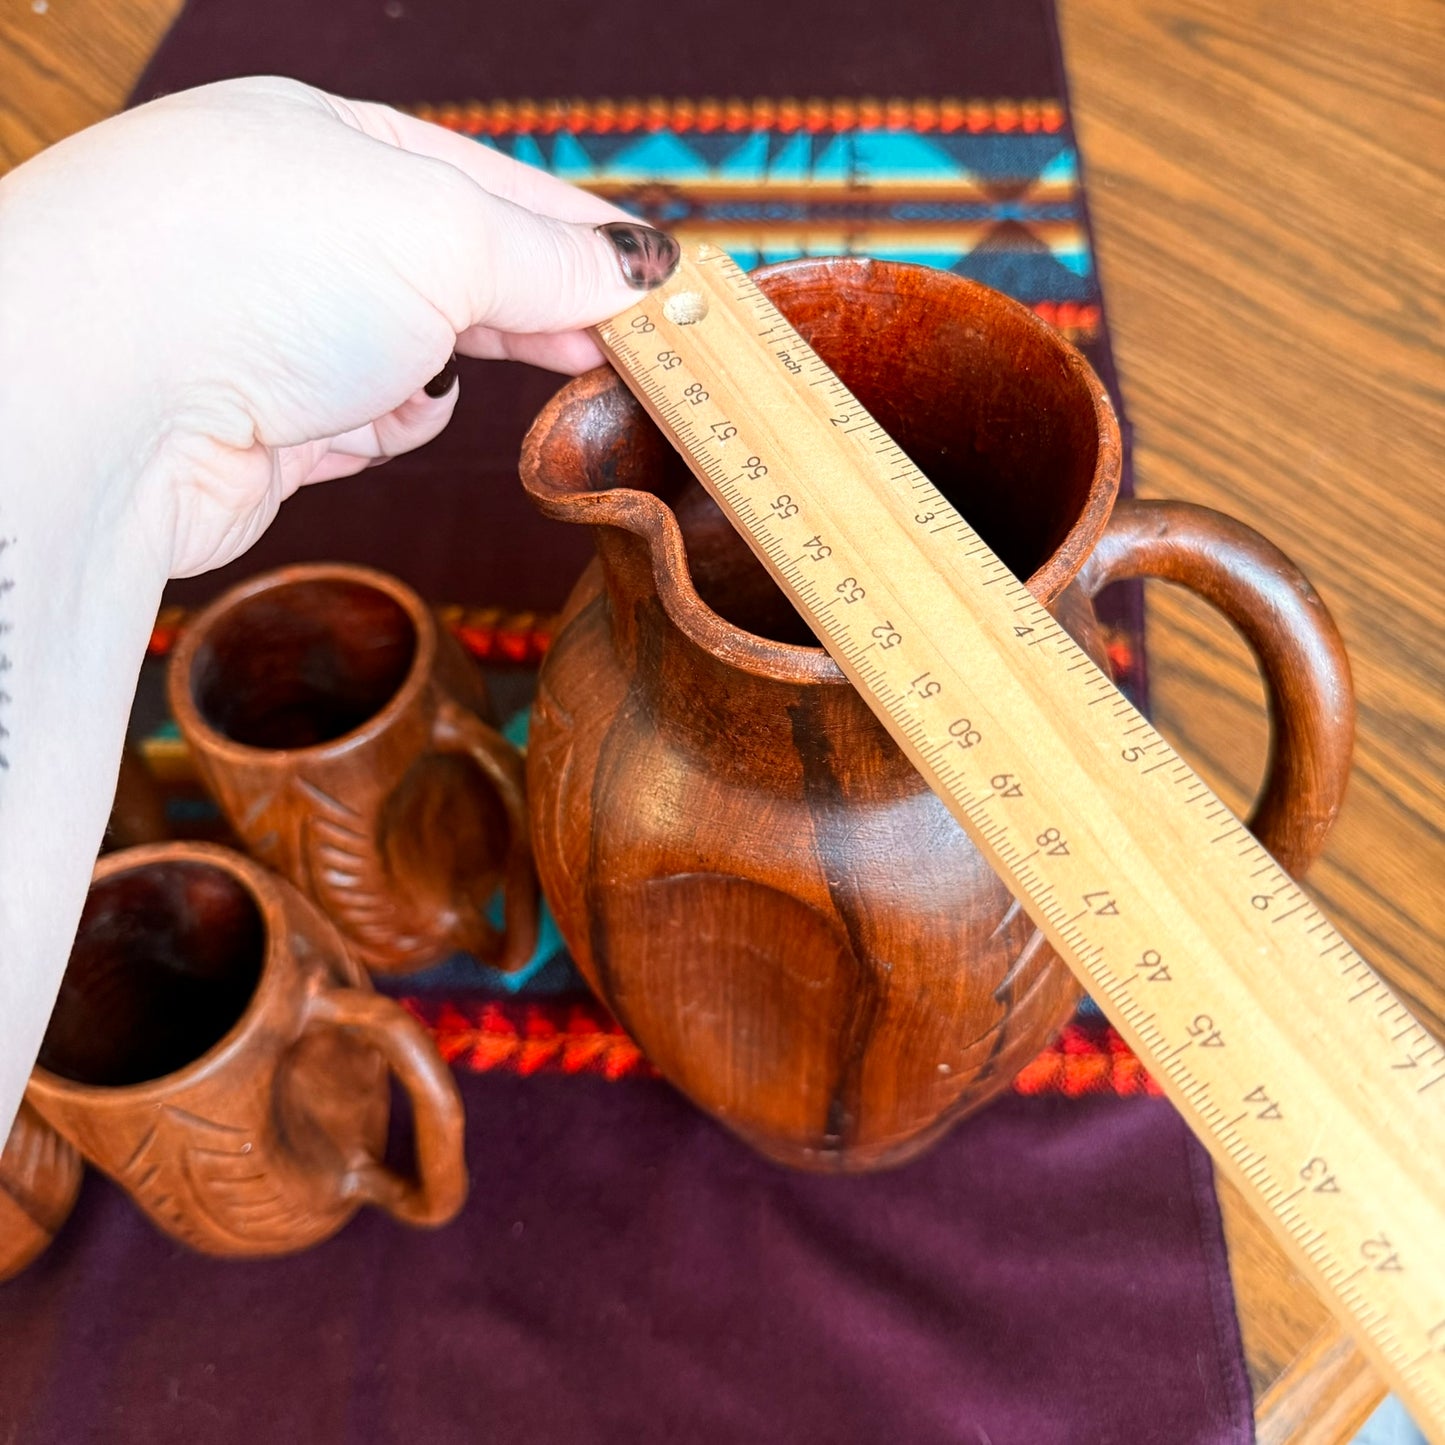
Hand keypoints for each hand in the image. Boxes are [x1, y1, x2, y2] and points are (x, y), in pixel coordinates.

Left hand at [0, 75, 677, 576]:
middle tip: (624, 350)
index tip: (659, 282)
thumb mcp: (442, 235)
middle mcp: (296, 230)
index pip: (491, 187)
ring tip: (513, 381)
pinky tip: (391, 420)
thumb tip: (637, 267)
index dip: (583, 237)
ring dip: (456, 371)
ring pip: (413, 354)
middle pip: (457, 272)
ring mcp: (272, 327)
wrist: (103, 399)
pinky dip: (388, 425)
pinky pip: (362, 425)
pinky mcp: (261, 425)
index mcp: (331, 143)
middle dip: (538, 310)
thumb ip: (548, 260)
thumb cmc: (251, 270)